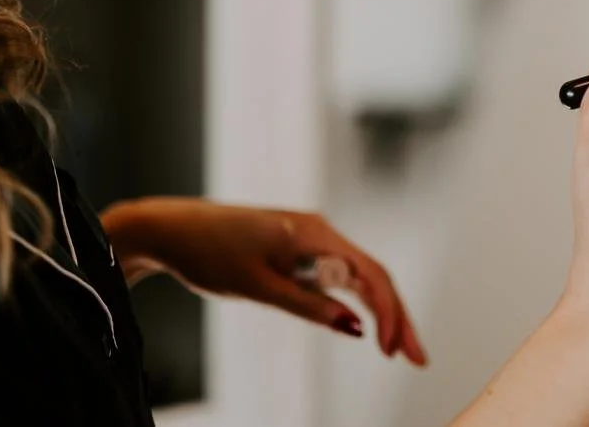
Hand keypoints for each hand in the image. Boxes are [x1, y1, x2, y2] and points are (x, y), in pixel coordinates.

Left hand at [100, 198, 426, 365]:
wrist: (170, 230)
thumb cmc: (209, 254)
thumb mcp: (259, 287)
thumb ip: (309, 306)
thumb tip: (355, 328)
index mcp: (314, 234)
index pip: (370, 274)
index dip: (390, 314)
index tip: (394, 352)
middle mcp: (319, 232)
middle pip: (373, 275)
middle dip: (398, 316)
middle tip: (418, 358)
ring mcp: (309, 238)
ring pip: (358, 276)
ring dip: (381, 311)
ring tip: (398, 348)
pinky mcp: (296, 247)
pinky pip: (337, 274)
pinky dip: (355, 300)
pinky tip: (364, 324)